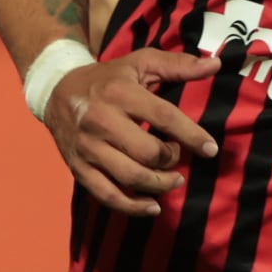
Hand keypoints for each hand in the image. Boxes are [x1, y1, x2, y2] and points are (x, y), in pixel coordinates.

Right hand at [45, 48, 222, 217]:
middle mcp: (101, 120)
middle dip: (171, 159)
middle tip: (176, 155)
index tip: (210, 149)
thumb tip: (216, 66)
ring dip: (159, 184)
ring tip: (172, 179)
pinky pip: (107, 195)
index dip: (191, 135)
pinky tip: (152, 206)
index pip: (163, 116)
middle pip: (148, 153)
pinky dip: (133, 207)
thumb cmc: (107, 78)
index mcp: (120, 92)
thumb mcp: (140, 63)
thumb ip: (179, 65)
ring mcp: (88, 147)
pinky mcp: (78, 167)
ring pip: (131, 177)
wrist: (56, 90)